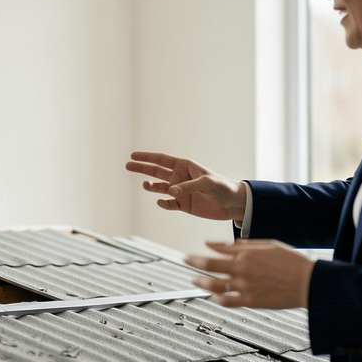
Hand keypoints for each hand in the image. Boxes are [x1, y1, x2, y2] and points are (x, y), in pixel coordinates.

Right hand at [126, 151, 247, 220]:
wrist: (234, 205)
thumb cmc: (224, 188)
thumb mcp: (208, 184)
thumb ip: (188, 187)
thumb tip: (170, 192)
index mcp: (185, 166)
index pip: (162, 160)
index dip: (147, 157)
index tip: (133, 155)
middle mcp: (180, 177)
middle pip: (156, 172)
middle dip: (142, 168)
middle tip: (127, 165)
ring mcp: (181, 191)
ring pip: (160, 188)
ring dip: (151, 187)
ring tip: (145, 186)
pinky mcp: (184, 205)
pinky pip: (168, 204)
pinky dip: (163, 203)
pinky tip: (160, 202)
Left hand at [185, 239, 314, 308]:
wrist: (307, 282)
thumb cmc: (291, 261)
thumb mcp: (267, 244)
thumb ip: (242, 245)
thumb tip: (220, 243)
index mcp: (246, 253)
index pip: (217, 250)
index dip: (204, 250)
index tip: (197, 249)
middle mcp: (241, 269)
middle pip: (209, 265)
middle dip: (193, 262)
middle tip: (185, 259)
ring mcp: (244, 286)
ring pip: (214, 285)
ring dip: (201, 281)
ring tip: (195, 279)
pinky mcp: (250, 301)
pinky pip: (227, 302)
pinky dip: (217, 299)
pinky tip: (214, 296)